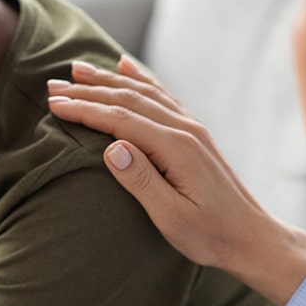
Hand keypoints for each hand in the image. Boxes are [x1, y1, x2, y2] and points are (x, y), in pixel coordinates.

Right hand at [46, 56, 305, 305]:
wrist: (252, 238)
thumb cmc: (211, 235)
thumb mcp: (173, 218)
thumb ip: (142, 182)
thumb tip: (112, 147)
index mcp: (177, 148)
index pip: (121, 120)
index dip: (86, 110)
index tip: (54, 105)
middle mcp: (184, 129)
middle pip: (129, 100)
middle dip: (88, 90)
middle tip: (53, 84)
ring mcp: (191, 128)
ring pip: (143, 93)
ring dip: (108, 79)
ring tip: (77, 69)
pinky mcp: (193, 134)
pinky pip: (161, 96)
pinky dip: (140, 78)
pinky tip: (126, 66)